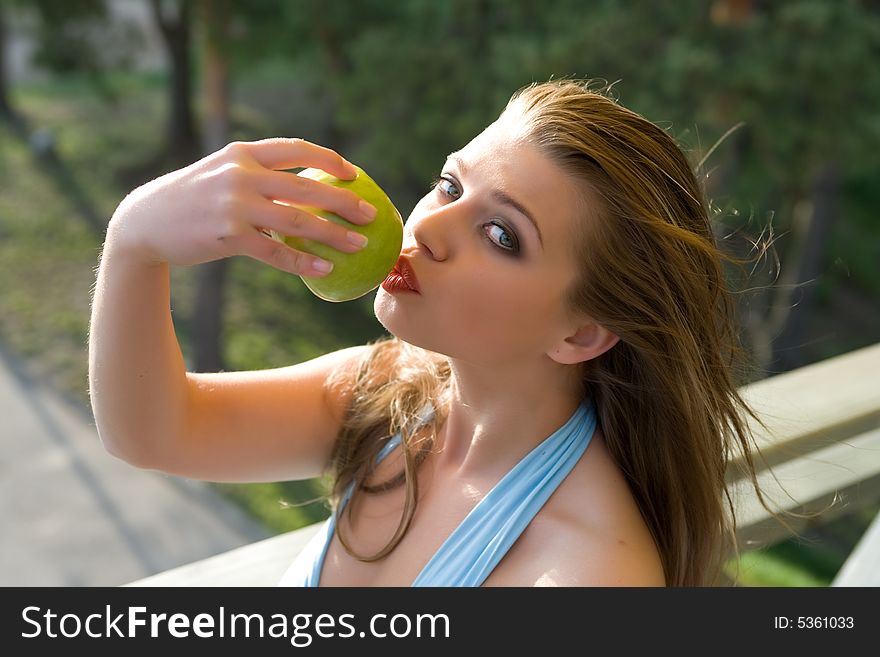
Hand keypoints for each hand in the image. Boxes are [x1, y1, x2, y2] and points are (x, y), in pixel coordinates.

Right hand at [106, 138, 377, 275]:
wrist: (144, 222)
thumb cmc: (191, 199)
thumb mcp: (222, 174)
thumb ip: (258, 175)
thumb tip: (306, 189)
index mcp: (243, 153)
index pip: (297, 149)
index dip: (330, 160)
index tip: (355, 175)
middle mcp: (241, 174)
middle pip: (307, 187)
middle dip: (344, 201)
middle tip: (370, 214)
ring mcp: (234, 205)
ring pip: (297, 221)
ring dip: (333, 235)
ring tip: (359, 245)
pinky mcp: (228, 236)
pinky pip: (275, 252)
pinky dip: (302, 262)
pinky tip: (324, 269)